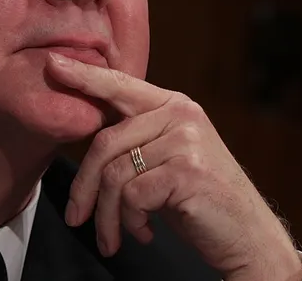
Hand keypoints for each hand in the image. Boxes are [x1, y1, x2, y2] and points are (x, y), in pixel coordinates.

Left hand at [46, 52, 301, 280]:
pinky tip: (145, 232)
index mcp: (174, 105)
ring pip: (114, 175)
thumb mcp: (166, 160)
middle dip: (84, 187)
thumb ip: (135, 139)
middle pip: (104, 142)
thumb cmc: (200, 201)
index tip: (52, 64)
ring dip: (108, 215)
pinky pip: (132, 195)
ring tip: (115, 236)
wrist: (249, 237)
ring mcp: (186, 140)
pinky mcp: (186, 171)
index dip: (84, 76)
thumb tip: (85, 133)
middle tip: (76, 218)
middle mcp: (180, 115)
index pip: (120, 85)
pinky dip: (130, 221)